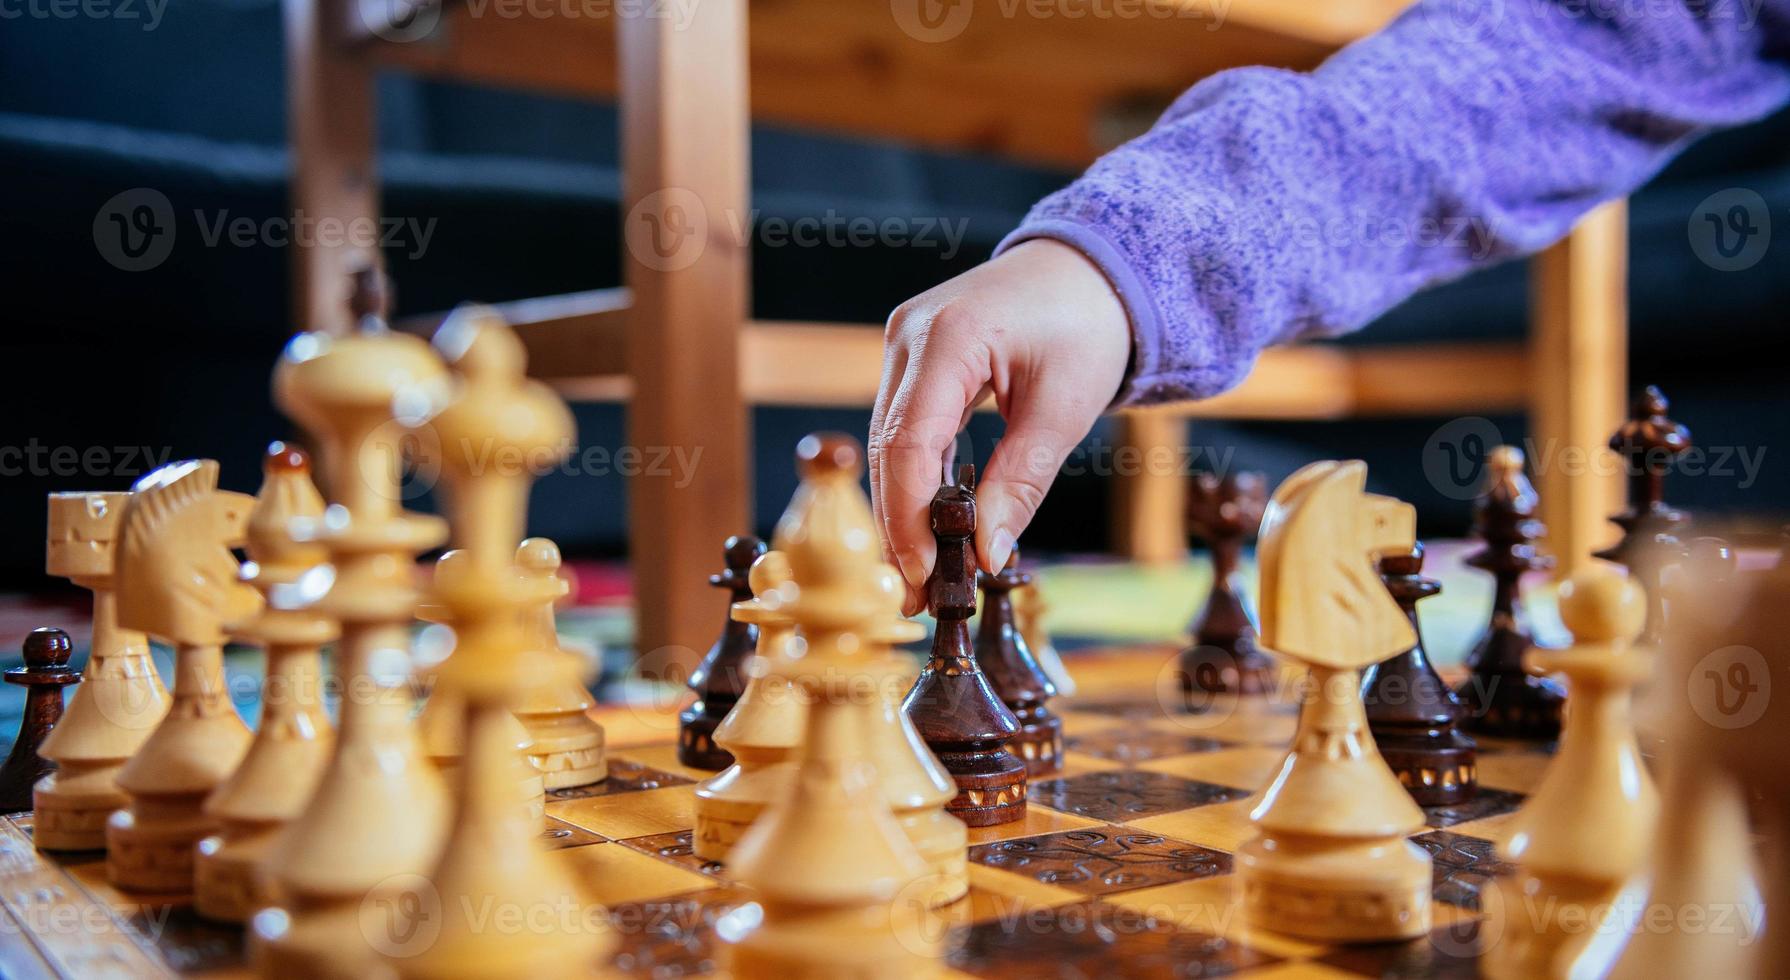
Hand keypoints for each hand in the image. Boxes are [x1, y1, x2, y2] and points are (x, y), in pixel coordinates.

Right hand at [869, 238, 1131, 614]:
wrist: (1090, 267)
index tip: (926, 577)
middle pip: (888, 449)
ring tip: (926, 575)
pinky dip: (919, 480)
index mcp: (948, 337)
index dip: (910, 519)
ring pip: (890, 444)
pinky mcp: (914, 360)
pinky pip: (906, 428)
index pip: (909, 444)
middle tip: (919, 596)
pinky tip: (933, 527)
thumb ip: (1022, 481)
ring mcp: (904, 345)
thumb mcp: (1065, 408)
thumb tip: (988, 553)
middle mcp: (909, 335)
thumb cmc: (1087, 324)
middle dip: (900, 528)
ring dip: (905, 510)